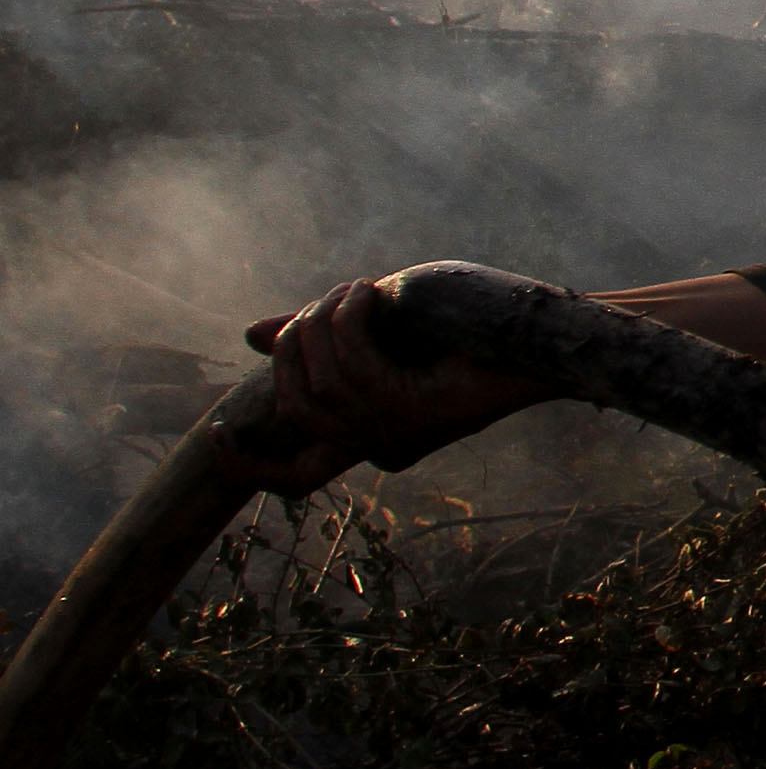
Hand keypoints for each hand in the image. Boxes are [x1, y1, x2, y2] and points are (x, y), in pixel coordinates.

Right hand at [229, 278, 551, 490]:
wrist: (546, 330)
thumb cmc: (474, 323)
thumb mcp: (386, 324)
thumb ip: (325, 335)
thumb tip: (250, 336)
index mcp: (372, 435)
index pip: (293, 480)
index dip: (244, 467)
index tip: (215, 433)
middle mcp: (382, 446)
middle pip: (295, 409)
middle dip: (293, 347)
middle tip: (328, 300)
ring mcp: (399, 435)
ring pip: (319, 385)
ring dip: (324, 323)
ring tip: (355, 288)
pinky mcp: (416, 412)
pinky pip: (354, 370)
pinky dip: (352, 323)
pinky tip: (370, 294)